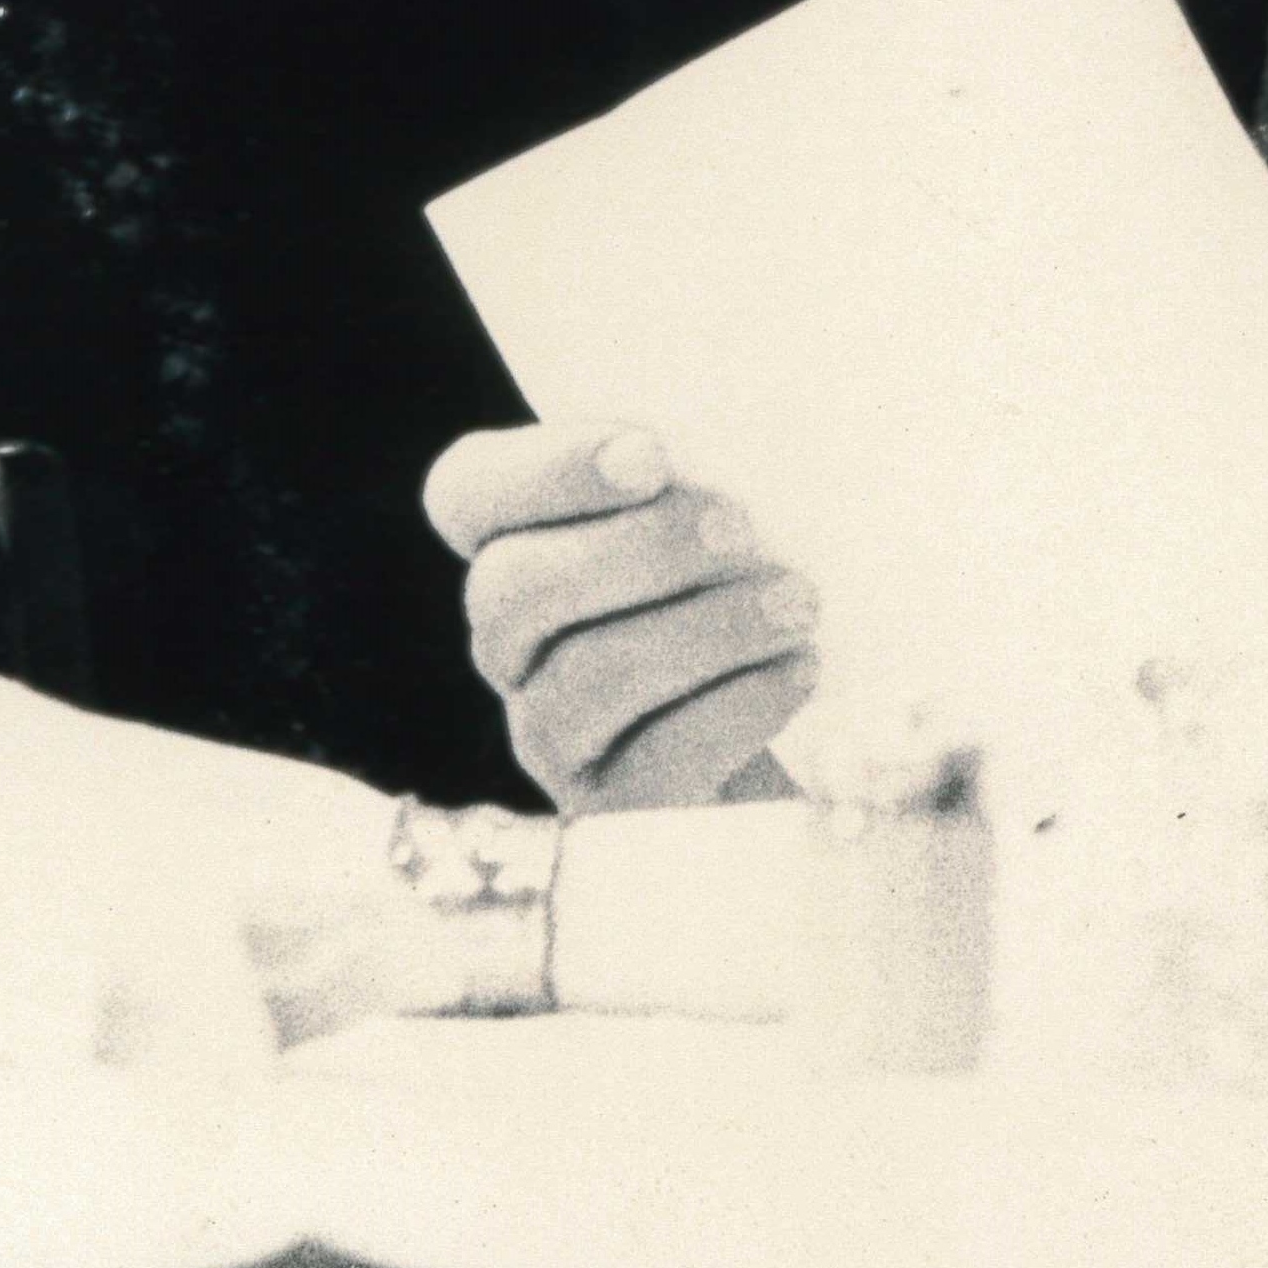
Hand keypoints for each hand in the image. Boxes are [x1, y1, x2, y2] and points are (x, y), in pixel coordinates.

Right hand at [422, 423, 820, 812]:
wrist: (800, 737)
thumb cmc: (753, 585)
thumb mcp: (722, 517)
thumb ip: (699, 480)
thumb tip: (731, 462)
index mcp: (524, 544)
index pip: (467, 491)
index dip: (544, 468)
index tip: (654, 454)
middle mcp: (515, 644)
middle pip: (512, 588)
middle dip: (638, 549)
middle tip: (739, 526)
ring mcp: (551, 735)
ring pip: (585, 678)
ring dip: (707, 629)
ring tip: (798, 602)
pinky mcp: (611, 813)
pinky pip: (653, 763)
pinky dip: (738, 705)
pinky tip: (799, 667)